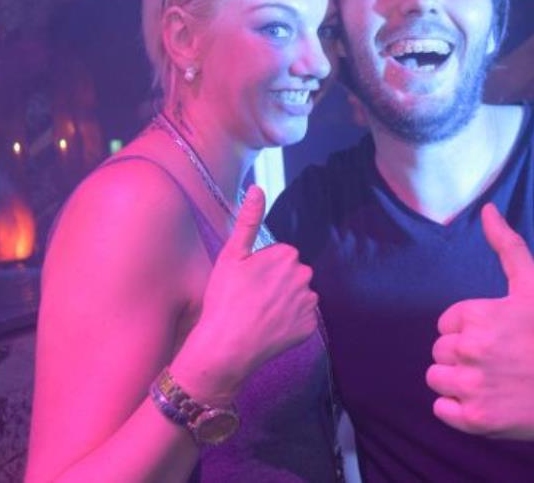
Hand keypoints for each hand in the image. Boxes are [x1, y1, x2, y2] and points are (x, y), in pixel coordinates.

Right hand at [172, 185, 317, 402]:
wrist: (226, 346)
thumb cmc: (224, 298)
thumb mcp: (232, 255)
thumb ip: (248, 220)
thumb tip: (257, 188)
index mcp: (287, 255)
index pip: (281, 257)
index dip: (262, 269)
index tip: (247, 282)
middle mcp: (304, 276)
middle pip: (292, 275)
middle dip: (276, 284)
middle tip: (251, 299)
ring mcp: (308, 303)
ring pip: (297, 297)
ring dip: (283, 303)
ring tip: (258, 315)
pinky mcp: (308, 327)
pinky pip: (300, 320)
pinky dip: (288, 323)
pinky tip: (269, 329)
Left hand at [425, 203, 533, 438]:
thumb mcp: (531, 284)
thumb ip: (506, 245)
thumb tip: (488, 210)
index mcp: (476, 316)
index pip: (446, 325)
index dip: (468, 331)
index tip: (496, 338)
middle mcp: (470, 350)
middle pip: (440, 352)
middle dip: (463, 356)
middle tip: (497, 361)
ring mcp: (472, 386)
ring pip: (437, 380)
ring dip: (457, 382)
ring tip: (490, 381)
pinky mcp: (476, 420)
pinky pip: (441, 410)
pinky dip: (457, 409)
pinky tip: (485, 401)